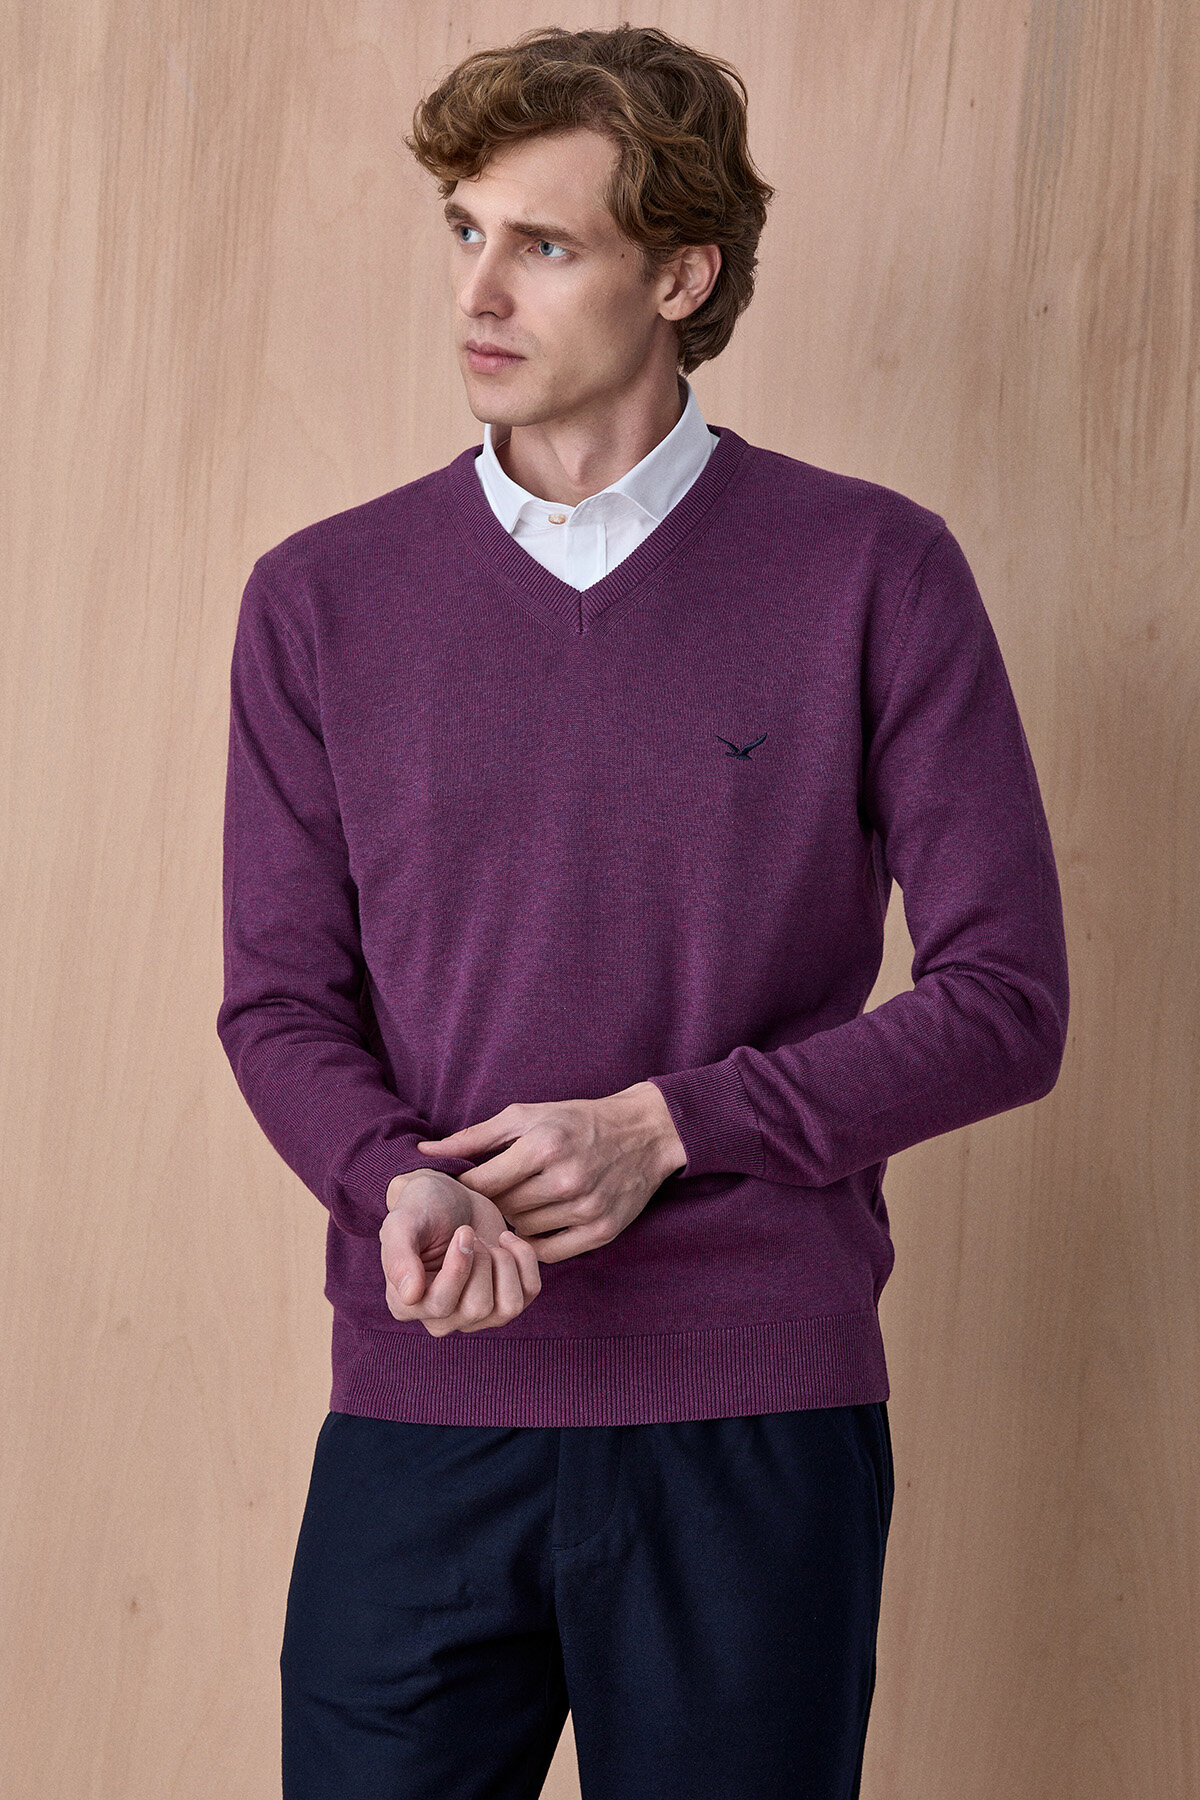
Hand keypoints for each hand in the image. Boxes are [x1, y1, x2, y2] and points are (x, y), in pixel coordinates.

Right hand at [379, 1168, 541, 1333]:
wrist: (450, 1196)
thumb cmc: (422, 1208)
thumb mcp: (402, 1222)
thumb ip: (398, 1256)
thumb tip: (410, 1296)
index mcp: (407, 1305)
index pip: (442, 1305)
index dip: (460, 1266)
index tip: (463, 1232)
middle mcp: (440, 1318)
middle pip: (478, 1308)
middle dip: (482, 1260)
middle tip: (470, 1234)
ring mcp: (475, 1315)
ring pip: (509, 1308)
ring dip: (504, 1263)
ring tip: (488, 1241)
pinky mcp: (504, 1299)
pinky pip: (529, 1292)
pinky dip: (524, 1259)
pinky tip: (505, 1239)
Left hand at [415, 1082, 686, 1263]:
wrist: (645, 1132)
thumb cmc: (576, 1120)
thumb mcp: (527, 1116)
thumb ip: (474, 1136)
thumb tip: (424, 1152)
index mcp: (544, 1145)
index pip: (483, 1183)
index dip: (467, 1189)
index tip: (463, 1188)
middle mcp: (565, 1178)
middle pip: (502, 1209)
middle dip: (488, 1206)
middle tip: (486, 1201)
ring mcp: (586, 1208)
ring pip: (523, 1232)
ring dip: (511, 1224)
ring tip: (510, 1210)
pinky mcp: (603, 1231)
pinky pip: (550, 1253)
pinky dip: (535, 1244)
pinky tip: (533, 1226)